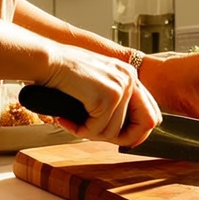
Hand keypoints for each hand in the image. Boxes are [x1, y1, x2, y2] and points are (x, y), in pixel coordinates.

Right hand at [39, 45, 160, 145]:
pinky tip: (66, 119)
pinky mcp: (107, 97)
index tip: (118, 139)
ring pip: (114, 132)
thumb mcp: (97, 84)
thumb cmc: (64, 72)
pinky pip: (96, 129)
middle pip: (146, 125)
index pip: (151, 113)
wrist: (47, 60)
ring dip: (90, 133)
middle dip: (122, 138)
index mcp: (129, 75)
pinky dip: (79, 130)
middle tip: (96, 135)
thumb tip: (123, 133)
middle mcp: (130, 79)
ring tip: (72, 123)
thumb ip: (112, 102)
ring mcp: (120, 87)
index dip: (137, 132)